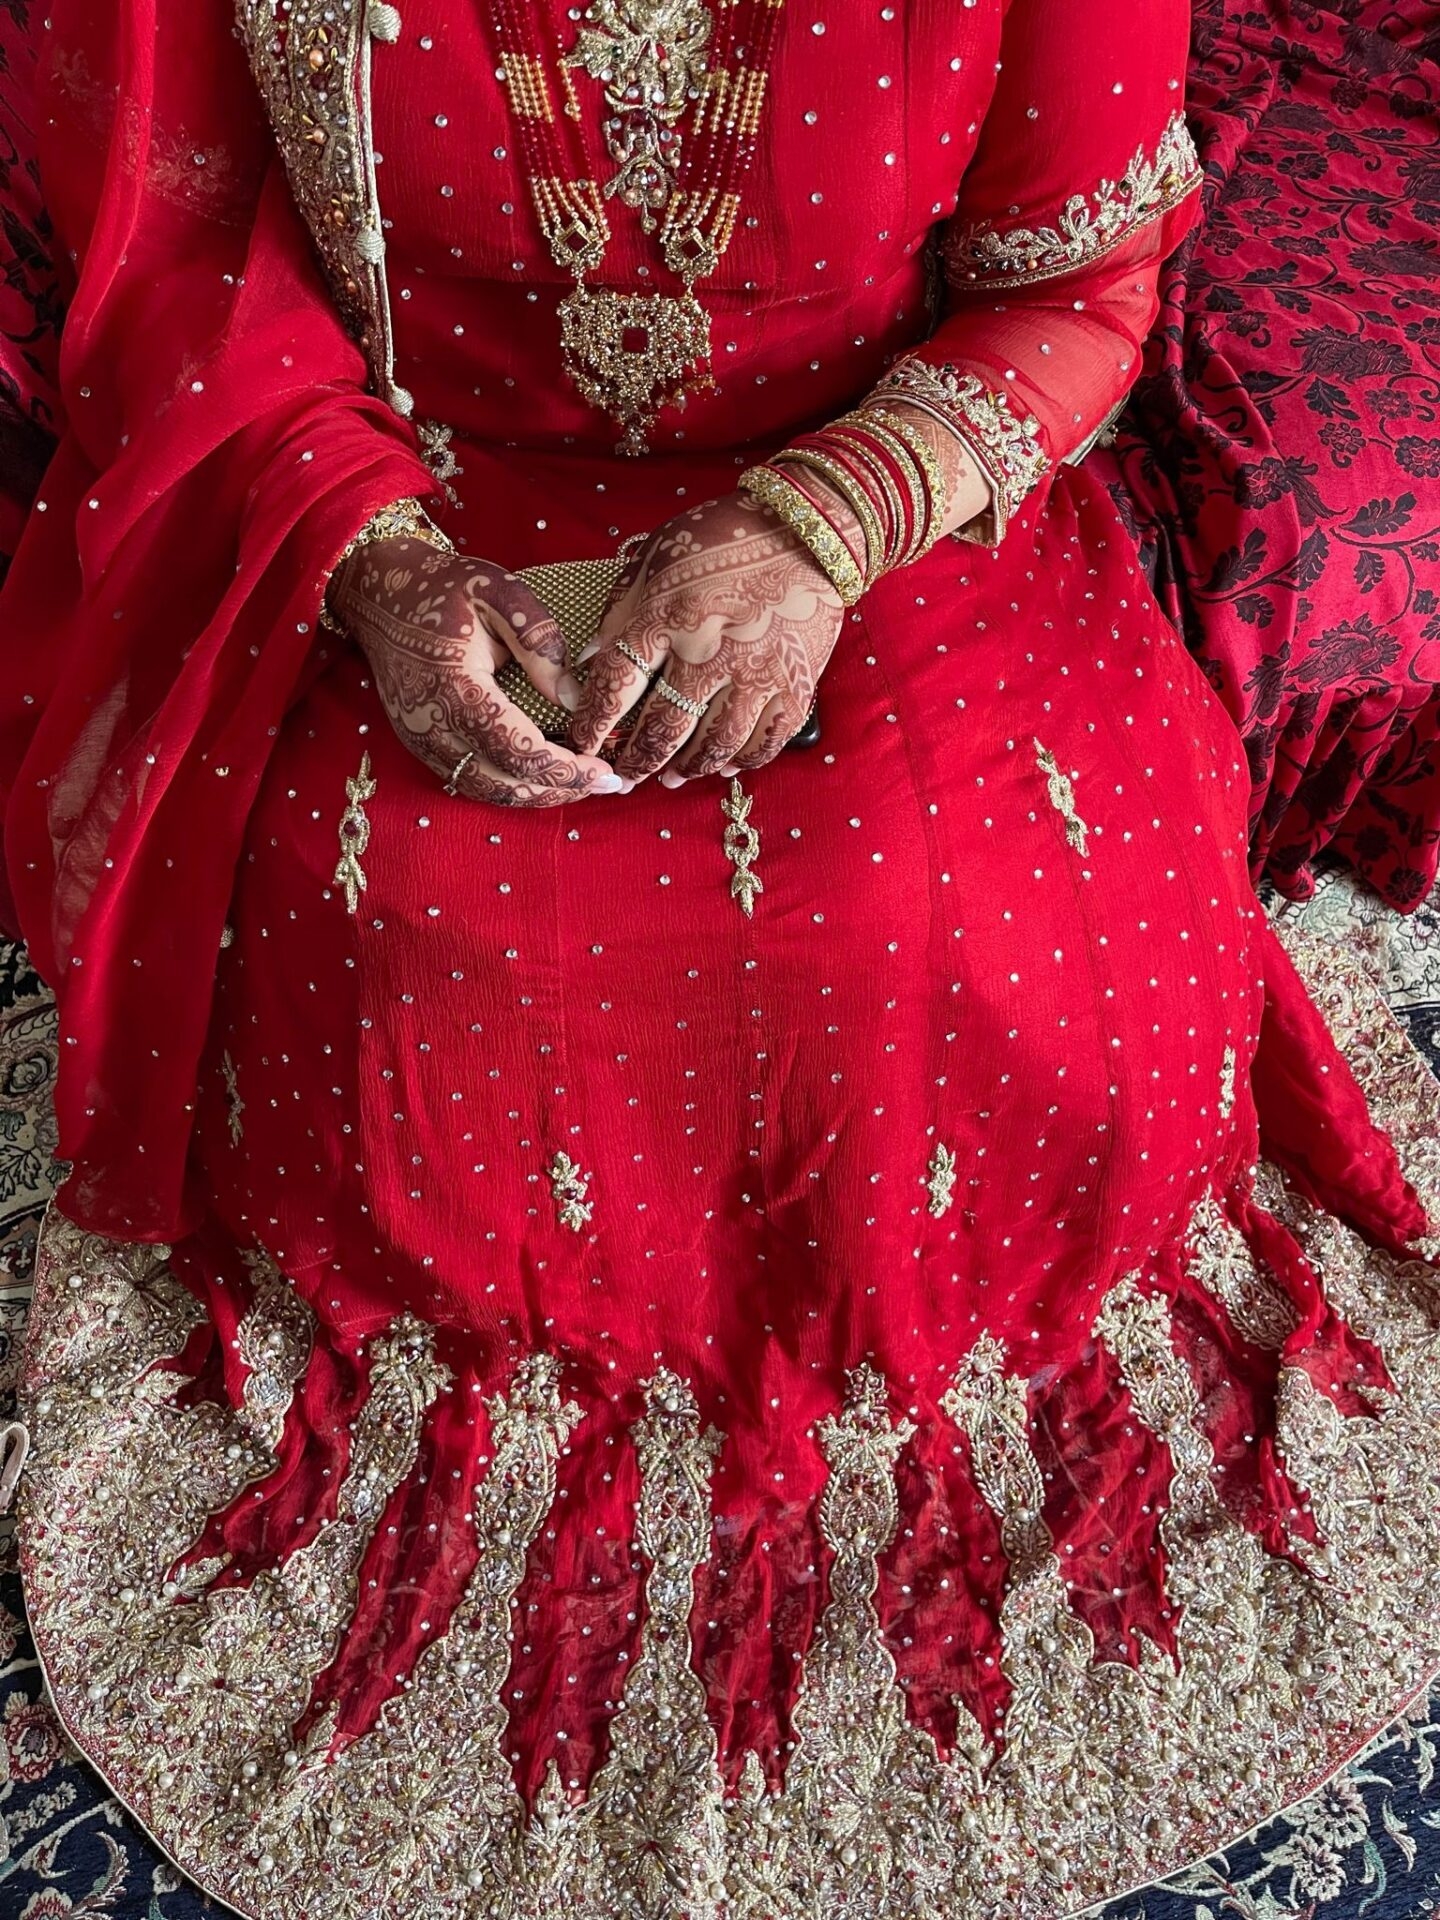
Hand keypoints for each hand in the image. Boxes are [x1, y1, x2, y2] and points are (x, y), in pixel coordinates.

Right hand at [331, 535, 621, 805]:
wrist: (378, 594)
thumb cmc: (441, 587)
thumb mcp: (497, 592)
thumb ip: (538, 641)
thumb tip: (572, 696)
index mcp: (456, 690)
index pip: (519, 752)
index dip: (564, 769)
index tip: (605, 771)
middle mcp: (434, 726)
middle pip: (506, 783)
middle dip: (560, 790)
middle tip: (607, 785)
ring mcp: (423, 740)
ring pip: (487, 789)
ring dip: (536, 794)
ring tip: (580, 784)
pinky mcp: (421, 743)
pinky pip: (470, 779)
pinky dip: (510, 785)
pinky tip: (541, 776)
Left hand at [566, 491, 845, 784]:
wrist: (808, 528)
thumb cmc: (724, 535)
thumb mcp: (658, 555)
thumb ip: (620, 607)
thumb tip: (590, 658)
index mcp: (667, 615)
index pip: (618, 684)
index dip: (594, 723)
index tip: (582, 744)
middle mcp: (709, 652)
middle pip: (663, 727)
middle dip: (638, 759)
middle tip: (625, 777)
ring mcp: (757, 673)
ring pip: (714, 744)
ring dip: (687, 767)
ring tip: (670, 778)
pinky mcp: (796, 683)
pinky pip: (766, 740)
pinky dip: (742, 760)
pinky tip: (724, 767)